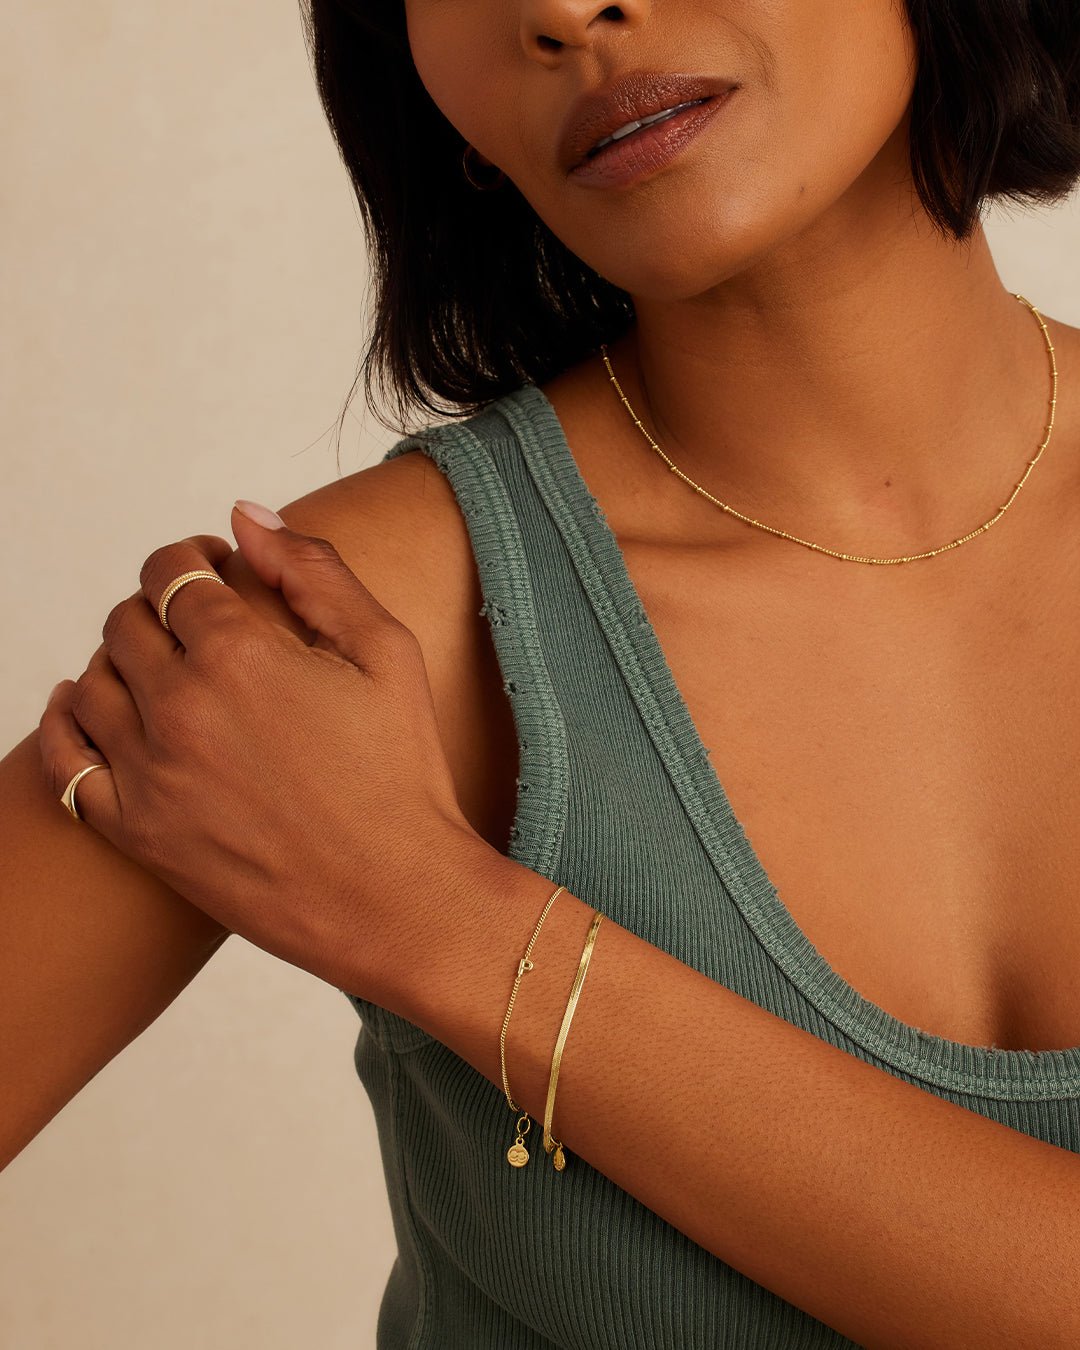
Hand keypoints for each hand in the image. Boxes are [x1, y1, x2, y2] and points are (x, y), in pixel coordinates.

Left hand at [37, 503, 489, 1006]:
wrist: (394, 897)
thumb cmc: (401, 774)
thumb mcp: (385, 652)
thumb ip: (315, 571)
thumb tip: (247, 514)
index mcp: (238, 654)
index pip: (172, 573)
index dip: (191, 557)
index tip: (213, 567)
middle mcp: (178, 708)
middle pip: (126, 622)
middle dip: (158, 605)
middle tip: (194, 618)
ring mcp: (150, 774)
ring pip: (92, 682)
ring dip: (119, 657)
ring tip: (160, 664)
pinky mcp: (138, 833)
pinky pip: (65, 763)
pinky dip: (64, 721)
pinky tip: (80, 702)